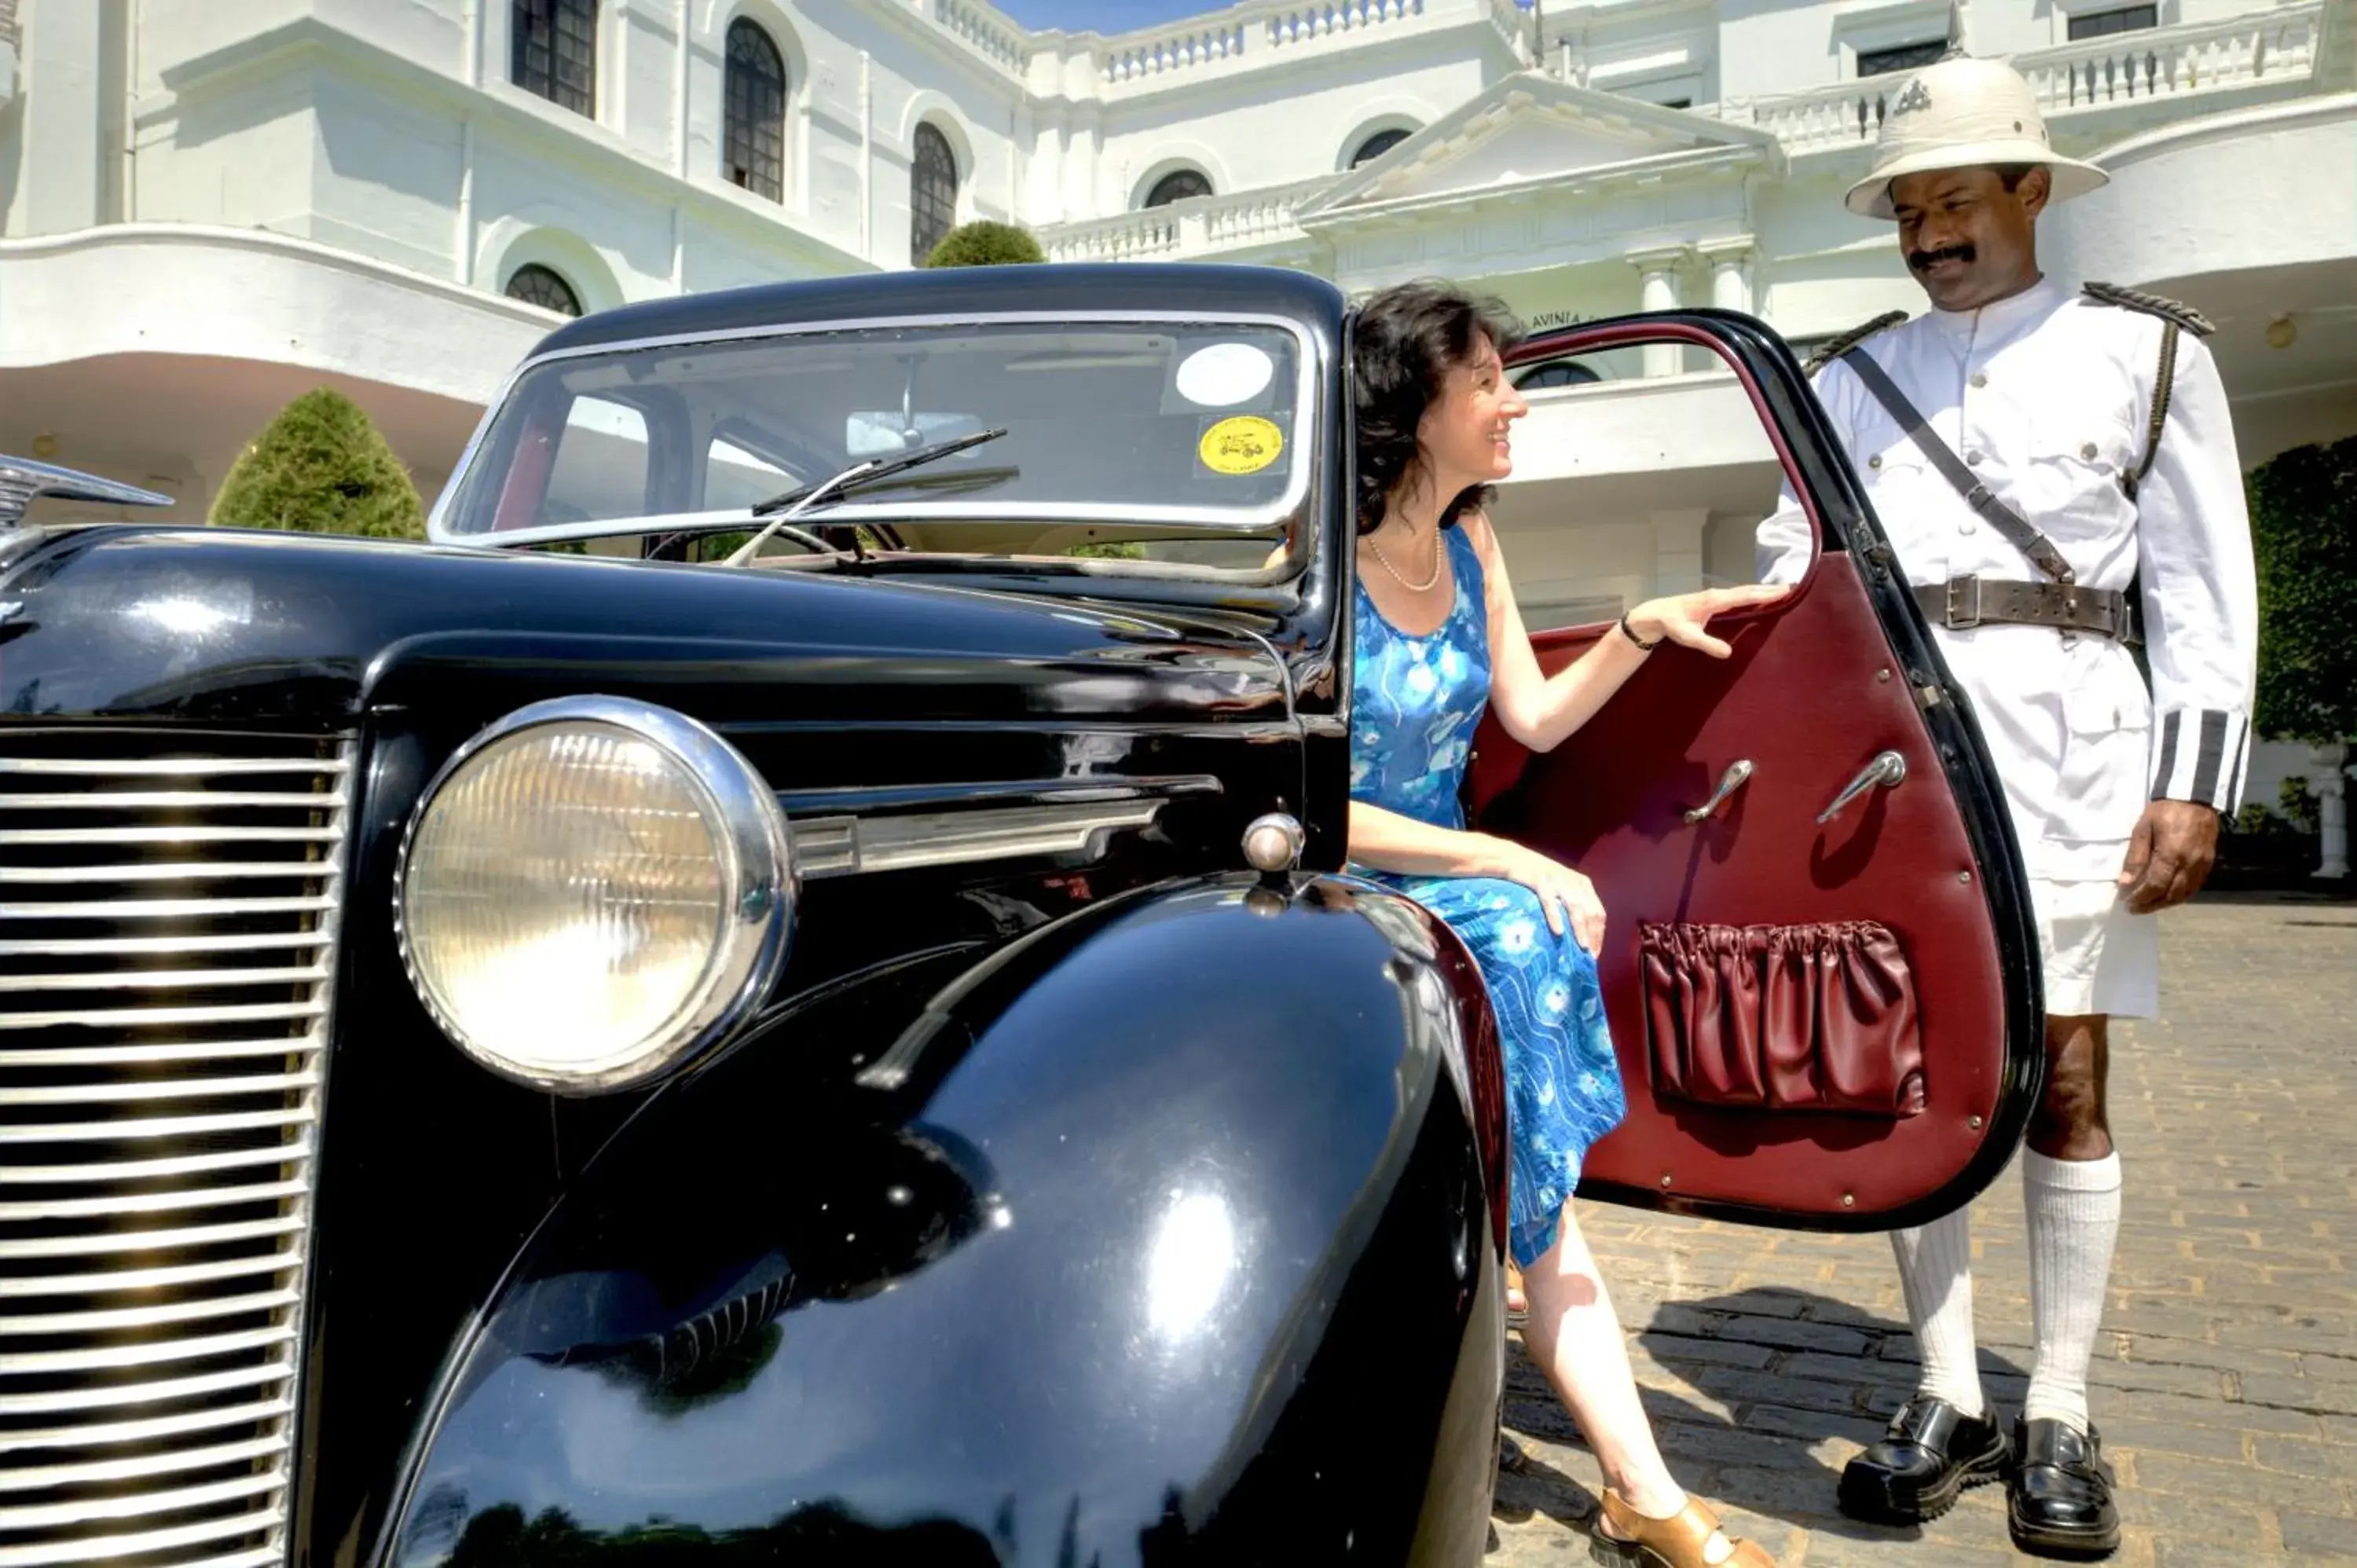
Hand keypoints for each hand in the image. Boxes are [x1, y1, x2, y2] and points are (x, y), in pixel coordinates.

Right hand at [1495, 841, 1607, 955]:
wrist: (1516, 859)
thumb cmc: (1539, 878)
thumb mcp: (1562, 887)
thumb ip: (1573, 904)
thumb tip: (1580, 935)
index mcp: (1583, 884)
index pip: (1598, 912)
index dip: (1599, 933)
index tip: (1596, 951)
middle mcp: (1574, 882)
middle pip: (1591, 911)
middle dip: (1593, 934)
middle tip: (1590, 955)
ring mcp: (1558, 881)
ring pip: (1575, 907)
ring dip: (1580, 928)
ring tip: (1582, 946)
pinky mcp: (1541, 882)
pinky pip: (1550, 902)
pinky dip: (1556, 917)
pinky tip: (1558, 932)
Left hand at [1626, 583, 1793, 658]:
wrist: (1655, 615)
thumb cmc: (1671, 625)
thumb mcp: (1688, 637)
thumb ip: (1707, 644)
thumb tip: (1729, 652)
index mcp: (1714, 601)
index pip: (1744, 596)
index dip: (1764, 594)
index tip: (1783, 591)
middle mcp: (1717, 595)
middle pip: (1747, 590)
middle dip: (1769, 589)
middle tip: (1791, 588)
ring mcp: (1715, 596)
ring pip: (1743, 592)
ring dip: (1761, 590)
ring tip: (1781, 591)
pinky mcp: (1713, 600)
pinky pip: (1737, 596)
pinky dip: (1751, 595)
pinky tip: (1758, 598)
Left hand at [2117, 799, 2220, 913]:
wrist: (2196, 797)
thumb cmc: (2165, 810)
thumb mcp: (2143, 829)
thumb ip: (2135, 857)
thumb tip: (2126, 882)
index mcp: (2172, 854)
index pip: (2156, 886)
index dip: (2141, 898)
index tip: (2127, 903)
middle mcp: (2190, 863)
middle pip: (2171, 894)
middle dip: (2151, 905)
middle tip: (2135, 908)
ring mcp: (2202, 865)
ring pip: (2184, 894)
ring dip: (2165, 903)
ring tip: (2148, 905)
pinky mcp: (2209, 863)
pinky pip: (2194, 887)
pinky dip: (2180, 896)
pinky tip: (2167, 896)